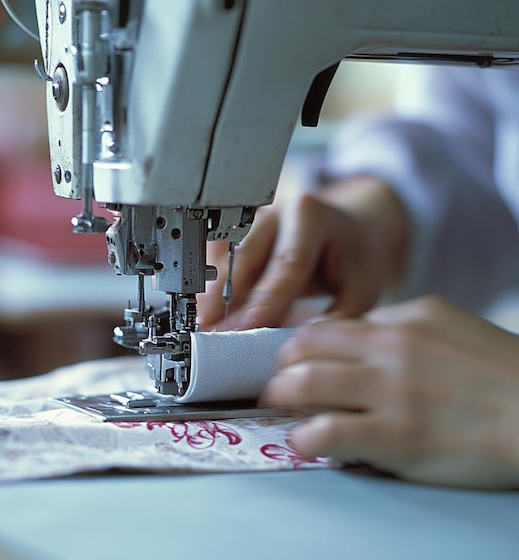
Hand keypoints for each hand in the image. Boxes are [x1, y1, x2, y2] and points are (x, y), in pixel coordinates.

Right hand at [197, 176, 407, 329]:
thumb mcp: (361, 289)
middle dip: (223, 295)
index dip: (265, 299)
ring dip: (211, 292)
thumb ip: (335, 317)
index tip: (248, 327)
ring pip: (222, 256)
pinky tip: (205, 310)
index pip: (286, 262)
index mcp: (310, 217)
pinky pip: (214, 258)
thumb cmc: (353, 260)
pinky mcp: (235, 232)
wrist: (348, 232)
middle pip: (243, 256)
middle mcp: (275, 213)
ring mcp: (251, 220)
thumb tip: (300, 344)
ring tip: (202, 323)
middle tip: (209, 327)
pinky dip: (208, 285)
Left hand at [261, 296, 518, 488]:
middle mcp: (392, 349)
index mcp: (405, 321)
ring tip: (281, 408)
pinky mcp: (397, 437)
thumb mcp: (449, 326)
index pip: (328, 327)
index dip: (301, 346)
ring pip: (305, 384)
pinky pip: (327, 433)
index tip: (293, 362)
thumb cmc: (499, 373)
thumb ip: (398, 327)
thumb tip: (354, 337)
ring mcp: (392, 393)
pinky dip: (304, 437)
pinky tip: (304, 441)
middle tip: (279, 383)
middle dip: (282, 367)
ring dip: (281, 397)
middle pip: (305, 348)